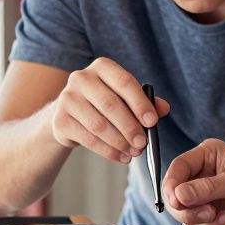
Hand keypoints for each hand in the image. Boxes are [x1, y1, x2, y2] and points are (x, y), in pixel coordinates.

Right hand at [50, 57, 169, 164]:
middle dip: (130, 127)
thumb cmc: (105, 104)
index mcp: (102, 67)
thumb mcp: (125, 98)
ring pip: (99, 124)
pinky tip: (121, 157)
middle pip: (110, 104)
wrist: (71, 114)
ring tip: (133, 152)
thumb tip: (164, 108)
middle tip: (143, 143)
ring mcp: (67, 98)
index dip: (140, 103)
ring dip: (119, 142)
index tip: (152, 122)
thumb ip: (146, 101)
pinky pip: (88, 139)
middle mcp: (81, 78)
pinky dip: (108, 151)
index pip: (124, 82)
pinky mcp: (60, 120)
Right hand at [163, 138, 224, 224]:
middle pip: (174, 192)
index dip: (172, 185)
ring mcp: (204, 196)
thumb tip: (178, 195)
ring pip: (181, 212)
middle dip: (186, 207)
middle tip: (206, 212)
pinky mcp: (208, 215)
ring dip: (196, 220)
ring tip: (217, 217)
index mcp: (208, 155)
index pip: (178, 167)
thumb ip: (207, 189)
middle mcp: (203, 174)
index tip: (177, 202)